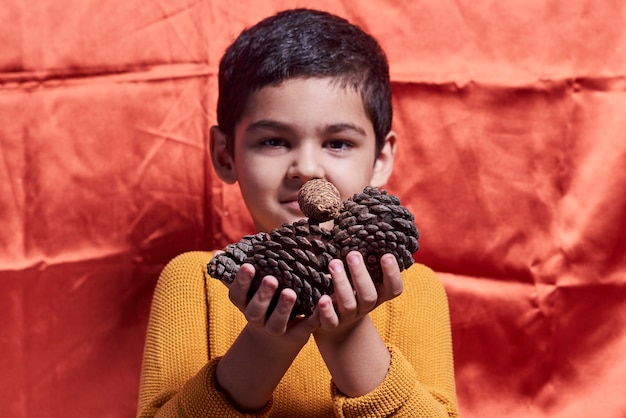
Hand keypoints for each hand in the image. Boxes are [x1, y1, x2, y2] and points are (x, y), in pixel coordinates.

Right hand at [216, 263, 320, 410]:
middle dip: (262, 295)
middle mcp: (258, 320)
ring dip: (283, 308)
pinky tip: (320, 303)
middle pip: (255, 311)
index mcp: (246, 305)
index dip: (241, 282)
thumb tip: (218, 252)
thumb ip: (238, 273)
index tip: (249, 265)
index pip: (237, 296)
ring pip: (277, 323)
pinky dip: (312, 318)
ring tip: (290, 293)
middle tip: (271, 279)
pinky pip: (304, 328)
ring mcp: (276, 330)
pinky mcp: (296, 336)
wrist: (275, 342)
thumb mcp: (249, 292)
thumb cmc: (262, 305)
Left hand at [312, 251, 401, 395]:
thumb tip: (359, 223)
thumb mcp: (359, 275)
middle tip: (353, 254)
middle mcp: (365, 306)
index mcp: (378, 293)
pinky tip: (322, 300)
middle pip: (368, 295)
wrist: (337, 323)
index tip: (387, 255)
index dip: (392, 274)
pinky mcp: (331, 324)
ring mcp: (348, 316)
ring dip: (342, 284)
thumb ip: (363, 258)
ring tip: (334, 263)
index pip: (393, 289)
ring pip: (349, 304)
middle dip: (361, 274)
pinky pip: (330, 321)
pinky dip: (326, 311)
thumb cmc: (351, 288)